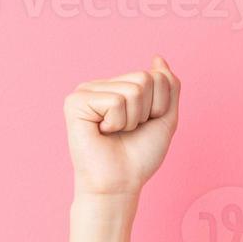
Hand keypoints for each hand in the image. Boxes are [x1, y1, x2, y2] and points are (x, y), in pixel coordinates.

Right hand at [63, 55, 180, 196]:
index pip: (156, 76)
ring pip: (133, 90)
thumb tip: (158, 58)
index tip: (143, 125)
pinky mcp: (75, 102)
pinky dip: (117, 122)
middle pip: (145, 79)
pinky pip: (115, 101)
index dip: (160, 105)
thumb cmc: (139, 155)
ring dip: (132, 119)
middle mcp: (101, 85)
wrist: (121, 183)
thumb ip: (167, 86)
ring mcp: (86, 91)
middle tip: (128, 130)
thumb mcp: (165, 117)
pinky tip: (102, 132)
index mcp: (119, 87)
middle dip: (147, 111)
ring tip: (115, 132)